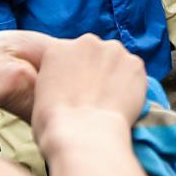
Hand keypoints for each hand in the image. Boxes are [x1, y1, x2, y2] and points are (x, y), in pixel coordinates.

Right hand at [31, 35, 144, 157]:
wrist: (84, 134)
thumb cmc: (57, 123)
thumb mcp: (39, 94)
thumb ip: (55, 78)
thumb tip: (69, 83)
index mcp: (58, 48)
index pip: (69, 55)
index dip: (75, 73)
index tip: (78, 89)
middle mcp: (86, 42)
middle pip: (94, 53)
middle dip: (95, 69)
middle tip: (95, 95)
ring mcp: (114, 51)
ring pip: (116, 60)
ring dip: (114, 74)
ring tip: (110, 100)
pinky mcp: (135, 63)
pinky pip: (134, 72)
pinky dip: (132, 85)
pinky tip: (123, 102)